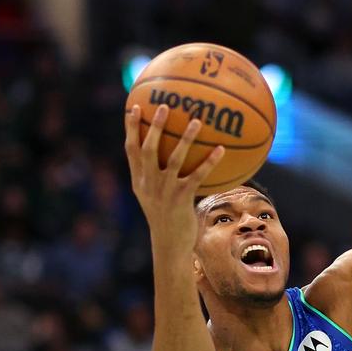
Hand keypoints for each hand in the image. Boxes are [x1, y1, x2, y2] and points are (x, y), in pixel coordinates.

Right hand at [124, 104, 225, 248]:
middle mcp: (148, 183)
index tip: (133, 107)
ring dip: (185, 138)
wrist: (169, 244)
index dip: (131, 128)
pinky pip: (197, 176)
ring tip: (196, 120)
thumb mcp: (153, 196)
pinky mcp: (181, 199)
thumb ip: (154, 176)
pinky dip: (209, 162)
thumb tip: (168, 153)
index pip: (131, 150)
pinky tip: (220, 149)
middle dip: (154, 126)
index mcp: (139, 181)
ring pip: (174, 159)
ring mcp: (164, 191)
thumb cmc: (165, 218)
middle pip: (148, 149)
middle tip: (163, 106)